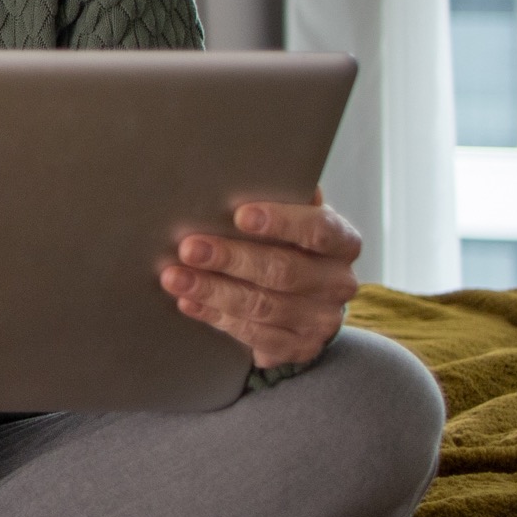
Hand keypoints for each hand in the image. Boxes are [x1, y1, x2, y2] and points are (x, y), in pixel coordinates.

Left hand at [158, 191, 360, 368]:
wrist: (308, 304)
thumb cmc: (290, 247)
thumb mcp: (293, 221)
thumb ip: (279, 202)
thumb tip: (242, 169)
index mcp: (342, 242)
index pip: (318, 230)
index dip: (282, 222)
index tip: (240, 214)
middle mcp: (338, 282)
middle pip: (283, 271)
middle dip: (230, 258)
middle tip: (188, 248)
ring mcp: (321, 320)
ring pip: (263, 306)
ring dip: (213, 291)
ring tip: (175, 277)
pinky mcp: (299, 348)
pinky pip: (253, 335)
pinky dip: (216, 317)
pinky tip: (188, 303)